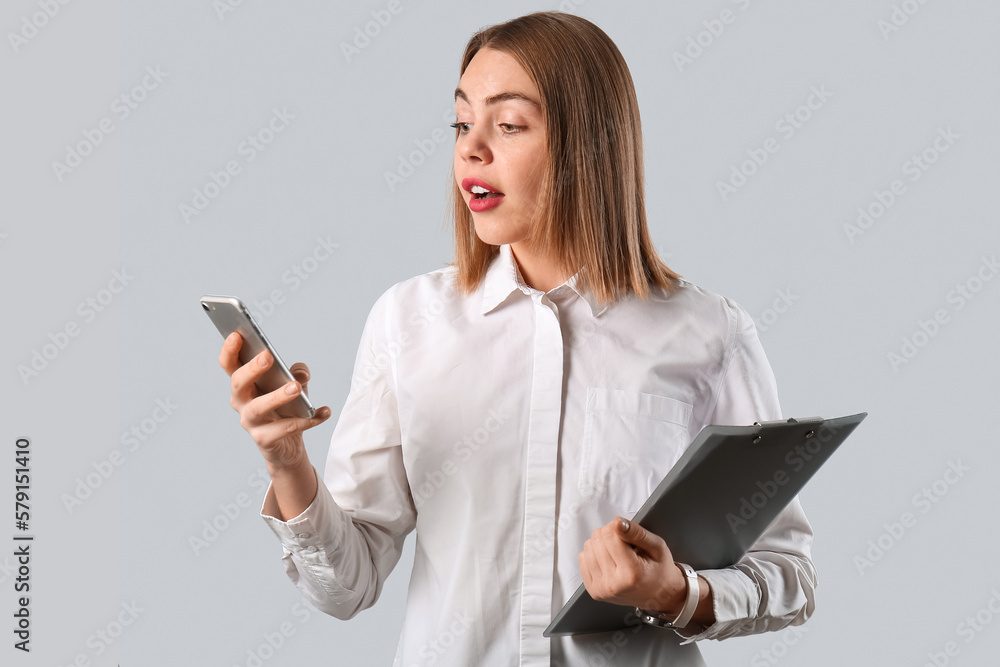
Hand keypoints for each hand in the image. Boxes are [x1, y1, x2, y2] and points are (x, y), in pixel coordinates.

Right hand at [219, 332, 330, 472]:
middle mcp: (241, 402)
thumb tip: (300, 373)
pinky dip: (307, 420)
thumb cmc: (287, 407)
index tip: (237, 334)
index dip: (229, 350)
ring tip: (296, 387)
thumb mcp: (294, 385)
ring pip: (258, 408)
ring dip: (277, 396)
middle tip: (268, 357)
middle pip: (238, 383)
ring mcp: (250, 422)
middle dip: (251, 369)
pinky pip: (284, 429)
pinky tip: (323, 412)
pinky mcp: (264, 439)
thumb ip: (297, 375)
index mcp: (244, 384)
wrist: (289, 445)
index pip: (230, 365)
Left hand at [579, 516, 686, 614]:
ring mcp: (601, 589)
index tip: (627, 533)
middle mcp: (614, 584)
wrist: (658, 595)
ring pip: (588, 547)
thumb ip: (637, 532)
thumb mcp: (657, 546)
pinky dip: (594, 555)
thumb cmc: (659, 570)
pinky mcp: (593, 591)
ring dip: (601, 544)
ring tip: (617, 553)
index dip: (617, 527)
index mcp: (632, 573)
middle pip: (597, 540)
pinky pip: (583, 559)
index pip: (610, 535)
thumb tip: (618, 522)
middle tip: (624, 545)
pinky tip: (608, 560)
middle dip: (610, 535)